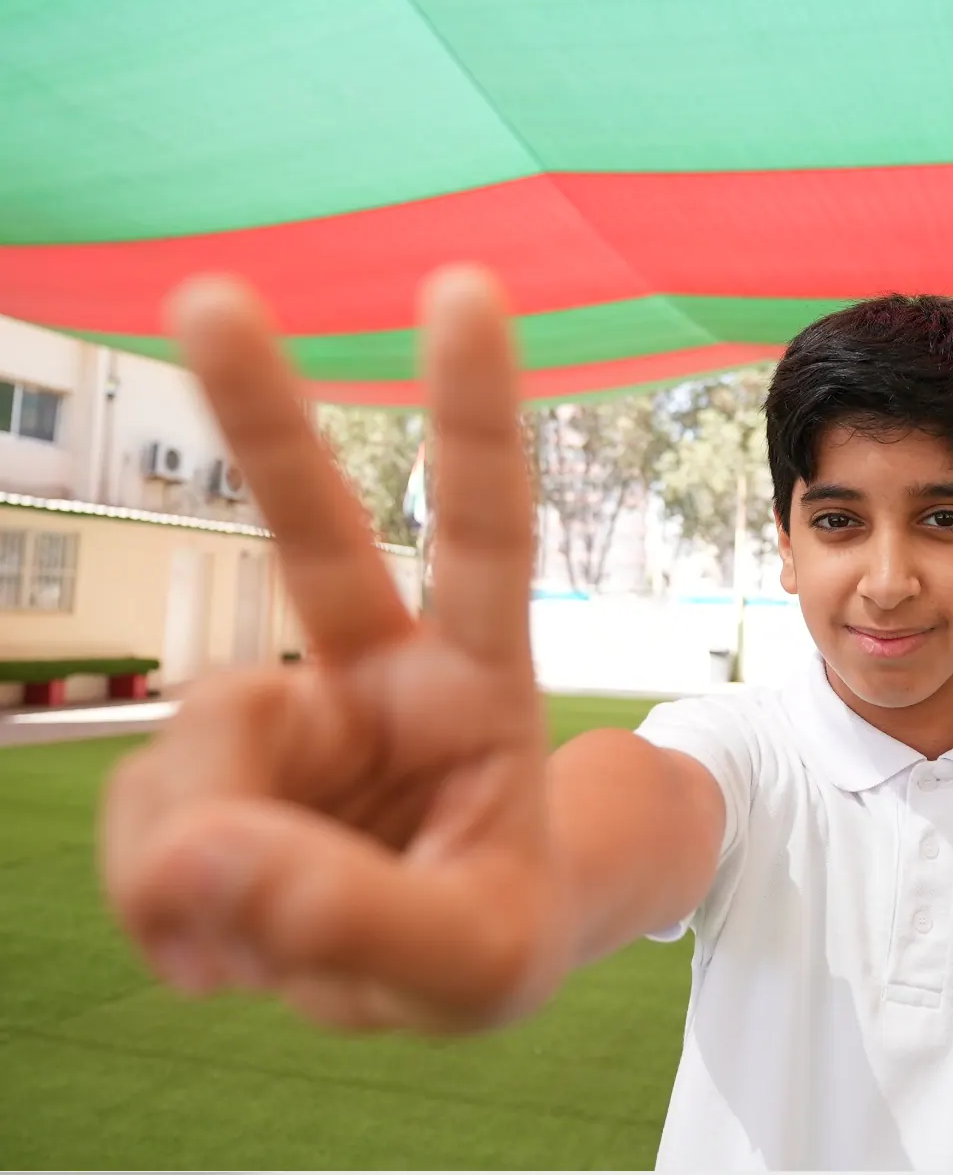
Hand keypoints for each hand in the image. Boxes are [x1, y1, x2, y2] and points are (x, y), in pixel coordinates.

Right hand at [99, 266, 566, 1032]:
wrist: (444, 972)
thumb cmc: (497, 936)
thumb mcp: (473, 963)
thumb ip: (356, 921)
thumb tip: (193, 857)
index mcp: (479, 684)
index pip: (486, 536)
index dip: (473, 416)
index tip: (466, 290)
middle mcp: (375, 674)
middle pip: (315, 532)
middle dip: (262, 415)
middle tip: (211, 296)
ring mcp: (286, 717)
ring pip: (200, 739)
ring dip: (203, 856)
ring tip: (250, 947)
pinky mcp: (213, 774)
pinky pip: (145, 821)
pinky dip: (163, 895)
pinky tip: (213, 941)